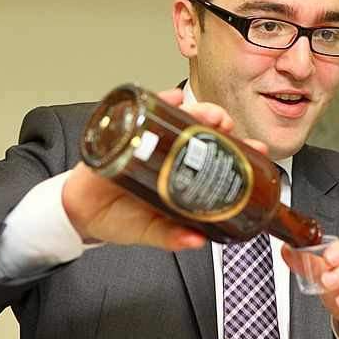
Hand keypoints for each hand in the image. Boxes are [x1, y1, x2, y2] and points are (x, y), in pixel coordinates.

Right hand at [62, 88, 267, 251]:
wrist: (81, 214)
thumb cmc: (119, 218)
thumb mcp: (151, 230)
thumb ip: (173, 236)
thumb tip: (198, 241)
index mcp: (180, 172)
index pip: (215, 154)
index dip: (238, 149)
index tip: (257, 150)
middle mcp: (167, 151)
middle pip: (199, 129)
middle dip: (217, 123)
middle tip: (227, 125)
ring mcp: (146, 139)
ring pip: (176, 116)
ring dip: (194, 109)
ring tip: (207, 113)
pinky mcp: (123, 134)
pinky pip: (140, 112)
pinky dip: (155, 100)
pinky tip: (170, 97)